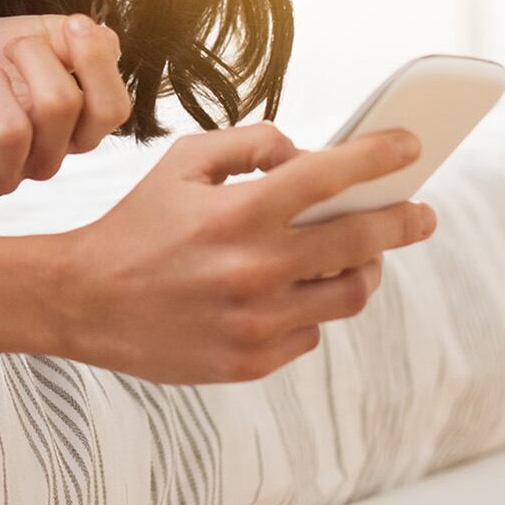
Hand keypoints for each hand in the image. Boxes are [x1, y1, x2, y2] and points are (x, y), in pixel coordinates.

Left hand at [0, 14, 134, 203]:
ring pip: (10, 131)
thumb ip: (67, 36)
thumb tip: (106, 38)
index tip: (73, 25)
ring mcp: (4, 177)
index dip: (97, 63)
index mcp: (74, 127)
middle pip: (61, 106)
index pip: (112, 109)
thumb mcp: (27, 35)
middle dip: (32, 56)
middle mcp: (47, 158)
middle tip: (10, 47)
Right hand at [44, 122, 439, 384]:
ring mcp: (256, 320)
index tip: (410, 147)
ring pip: (348, 293)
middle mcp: (253, 268)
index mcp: (236, 212)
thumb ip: (246, 143)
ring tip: (358, 254)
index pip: (329, 177)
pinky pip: (311, 331)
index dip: (379, 158)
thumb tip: (303, 152)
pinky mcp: (251, 360)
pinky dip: (310, 304)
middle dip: (402, 220)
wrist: (84, 301)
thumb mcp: (180, 163)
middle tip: (419, 212)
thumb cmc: (135, 225)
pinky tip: (291, 289)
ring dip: (363, 268)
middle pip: (360, 240)